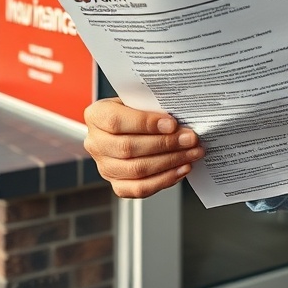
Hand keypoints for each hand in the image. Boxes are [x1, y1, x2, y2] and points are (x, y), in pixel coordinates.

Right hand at [83, 98, 204, 197]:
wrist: (127, 126)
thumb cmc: (135, 110)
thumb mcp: (138, 99)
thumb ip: (152, 106)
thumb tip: (180, 119)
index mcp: (97, 116)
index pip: (117, 121)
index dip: (146, 124)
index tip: (172, 124)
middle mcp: (96, 143)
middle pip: (128, 148)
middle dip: (165, 144)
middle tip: (190, 139)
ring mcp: (104, 167)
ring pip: (136, 170)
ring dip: (170, 162)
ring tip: (191, 154)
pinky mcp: (117, 184)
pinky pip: (140, 188)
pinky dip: (164, 180)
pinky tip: (181, 169)